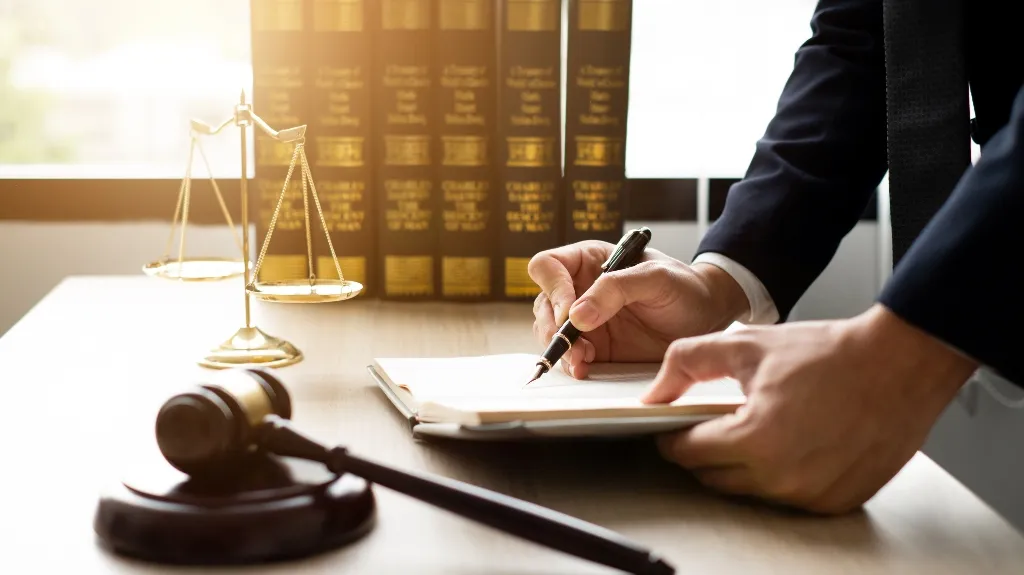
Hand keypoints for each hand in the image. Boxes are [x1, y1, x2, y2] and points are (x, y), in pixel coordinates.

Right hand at [528, 240, 749, 378]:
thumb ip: (616, 289)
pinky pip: (570, 357)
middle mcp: (579, 290)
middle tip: (576, 345)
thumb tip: (576, 315)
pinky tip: (586, 369)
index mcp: (588, 261)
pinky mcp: (595, 348)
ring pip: (550, 334)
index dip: (552, 288)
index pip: (548, 267)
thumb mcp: (655, 277)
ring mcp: (585, 322)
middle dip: (553, 328)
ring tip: (584, 359)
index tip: (568, 313)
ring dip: (561, 349)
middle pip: (543, 305)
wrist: (706, 317)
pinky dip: (572, 365)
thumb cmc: (683, 286)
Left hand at [643, 304, 977, 513]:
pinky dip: (781, 475)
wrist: (899, 364)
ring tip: (759, 426)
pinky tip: (792, 442)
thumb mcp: (746, 344)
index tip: (674, 428)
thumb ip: (688, 362)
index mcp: (755, 439)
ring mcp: (812, 494)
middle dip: (705, 451)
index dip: (674, 437)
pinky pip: (789, 497)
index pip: (688, 454)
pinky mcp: (836, 501)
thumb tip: (655, 390)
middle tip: (714, 424)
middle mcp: (782, 477)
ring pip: (750, 490)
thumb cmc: (830, 354)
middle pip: (714, 477)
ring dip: (743, 464)